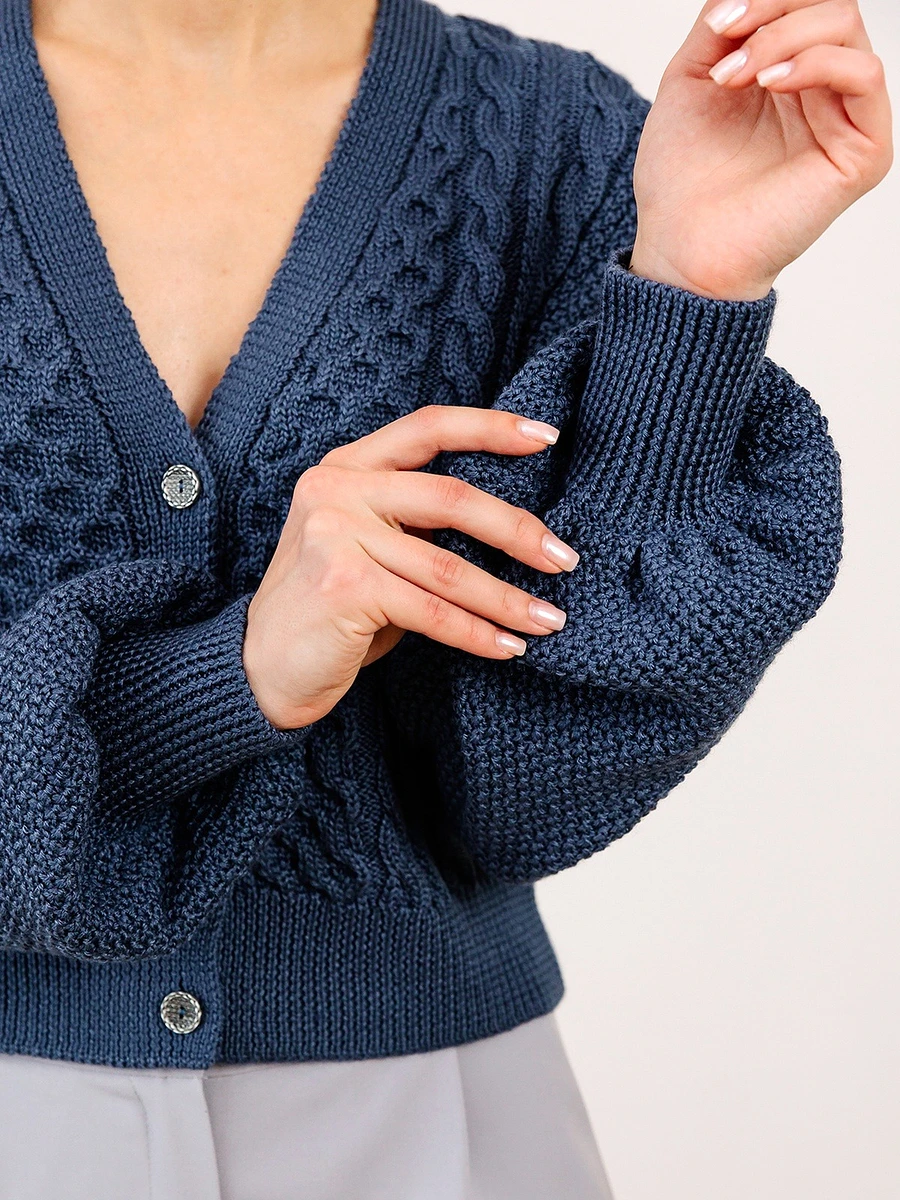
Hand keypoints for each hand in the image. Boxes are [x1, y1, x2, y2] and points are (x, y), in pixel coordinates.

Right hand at [242, 407, 578, 729]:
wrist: (262, 670)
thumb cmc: (332, 611)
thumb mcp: (372, 549)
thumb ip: (420, 526)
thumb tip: (516, 532)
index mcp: (347, 466)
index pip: (429, 428)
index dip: (491, 428)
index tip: (546, 436)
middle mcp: (337, 488)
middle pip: (452, 497)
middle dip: (518, 531)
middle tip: (564, 559)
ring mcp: (334, 533)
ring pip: (447, 567)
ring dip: (507, 598)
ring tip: (548, 620)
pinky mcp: (342, 583)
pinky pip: (431, 611)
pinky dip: (477, 633)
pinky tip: (509, 647)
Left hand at [629, 0, 892, 299]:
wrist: (680, 248)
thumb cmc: (681, 181)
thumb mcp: (690, 80)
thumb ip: (721, 26)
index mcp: (785, 72)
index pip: (801, 2)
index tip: (718, 23)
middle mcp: (821, 91)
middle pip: (829, 4)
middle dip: (773, 7)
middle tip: (725, 41)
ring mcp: (844, 120)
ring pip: (846, 29)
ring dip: (783, 35)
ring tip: (735, 77)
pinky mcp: (862, 153)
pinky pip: (866, 77)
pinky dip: (819, 62)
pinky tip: (772, 83)